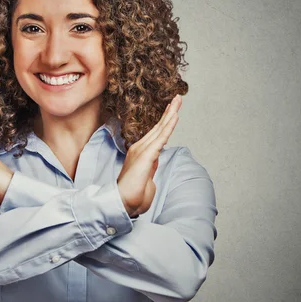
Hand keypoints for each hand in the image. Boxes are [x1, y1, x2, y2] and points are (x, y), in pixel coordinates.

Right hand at [117, 94, 181, 216]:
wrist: (122, 202)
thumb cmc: (133, 195)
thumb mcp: (146, 178)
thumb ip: (151, 167)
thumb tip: (155, 160)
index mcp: (140, 153)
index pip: (156, 133)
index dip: (165, 120)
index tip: (172, 110)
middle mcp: (140, 148)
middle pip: (158, 126)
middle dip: (169, 111)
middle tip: (177, 98)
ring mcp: (143, 150)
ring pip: (161, 128)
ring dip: (171, 113)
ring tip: (178, 100)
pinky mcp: (147, 155)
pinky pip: (161, 138)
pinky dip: (169, 126)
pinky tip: (175, 116)